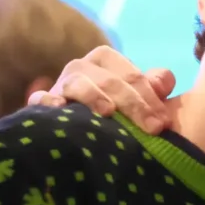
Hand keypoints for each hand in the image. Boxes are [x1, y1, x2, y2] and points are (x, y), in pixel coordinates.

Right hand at [29, 46, 178, 131]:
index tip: (164, 122)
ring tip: (109, 113)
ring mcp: (60, 86)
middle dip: (133, 103)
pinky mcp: (41, 106)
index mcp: (105, 62)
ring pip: (77, 83)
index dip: (149, 96)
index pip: (130, 73)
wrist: (83, 143)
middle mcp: (81, 69)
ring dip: (94, 96)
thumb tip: (163, 82)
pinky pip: (40, 99)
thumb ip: (154, 88)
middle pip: (108, 80)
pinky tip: (59, 109)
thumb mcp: (140, 101)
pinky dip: (48, 102)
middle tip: (153, 128)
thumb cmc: (119, 118)